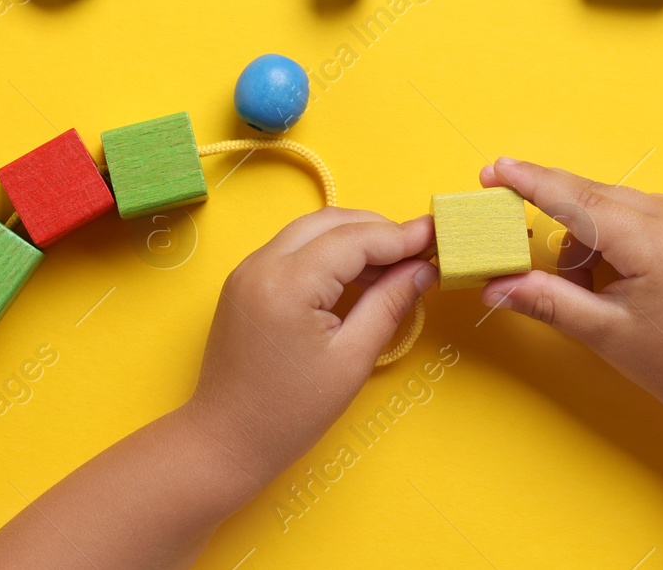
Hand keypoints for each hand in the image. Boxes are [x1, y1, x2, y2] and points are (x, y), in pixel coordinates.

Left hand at [183, 208, 435, 485]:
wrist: (225, 440)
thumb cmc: (291, 413)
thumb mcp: (352, 359)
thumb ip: (389, 304)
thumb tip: (423, 269)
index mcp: (287, 283)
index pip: (353, 239)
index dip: (399, 236)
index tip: (436, 235)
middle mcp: (261, 264)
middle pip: (330, 222)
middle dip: (377, 230)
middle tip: (417, 251)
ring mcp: (247, 270)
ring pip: (310, 230)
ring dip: (352, 238)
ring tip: (392, 266)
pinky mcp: (243, 281)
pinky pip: (292, 248)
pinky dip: (327, 252)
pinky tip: (355, 276)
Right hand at [478, 158, 662, 424]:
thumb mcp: (604, 333)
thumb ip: (546, 300)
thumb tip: (494, 286)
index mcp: (654, 241)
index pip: (577, 198)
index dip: (530, 182)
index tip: (494, 169)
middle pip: (592, 196)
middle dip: (557, 228)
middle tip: (524, 253)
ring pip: (612, 206)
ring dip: (587, 239)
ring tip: (591, 294)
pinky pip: (636, 213)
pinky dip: (612, 239)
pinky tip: (615, 281)